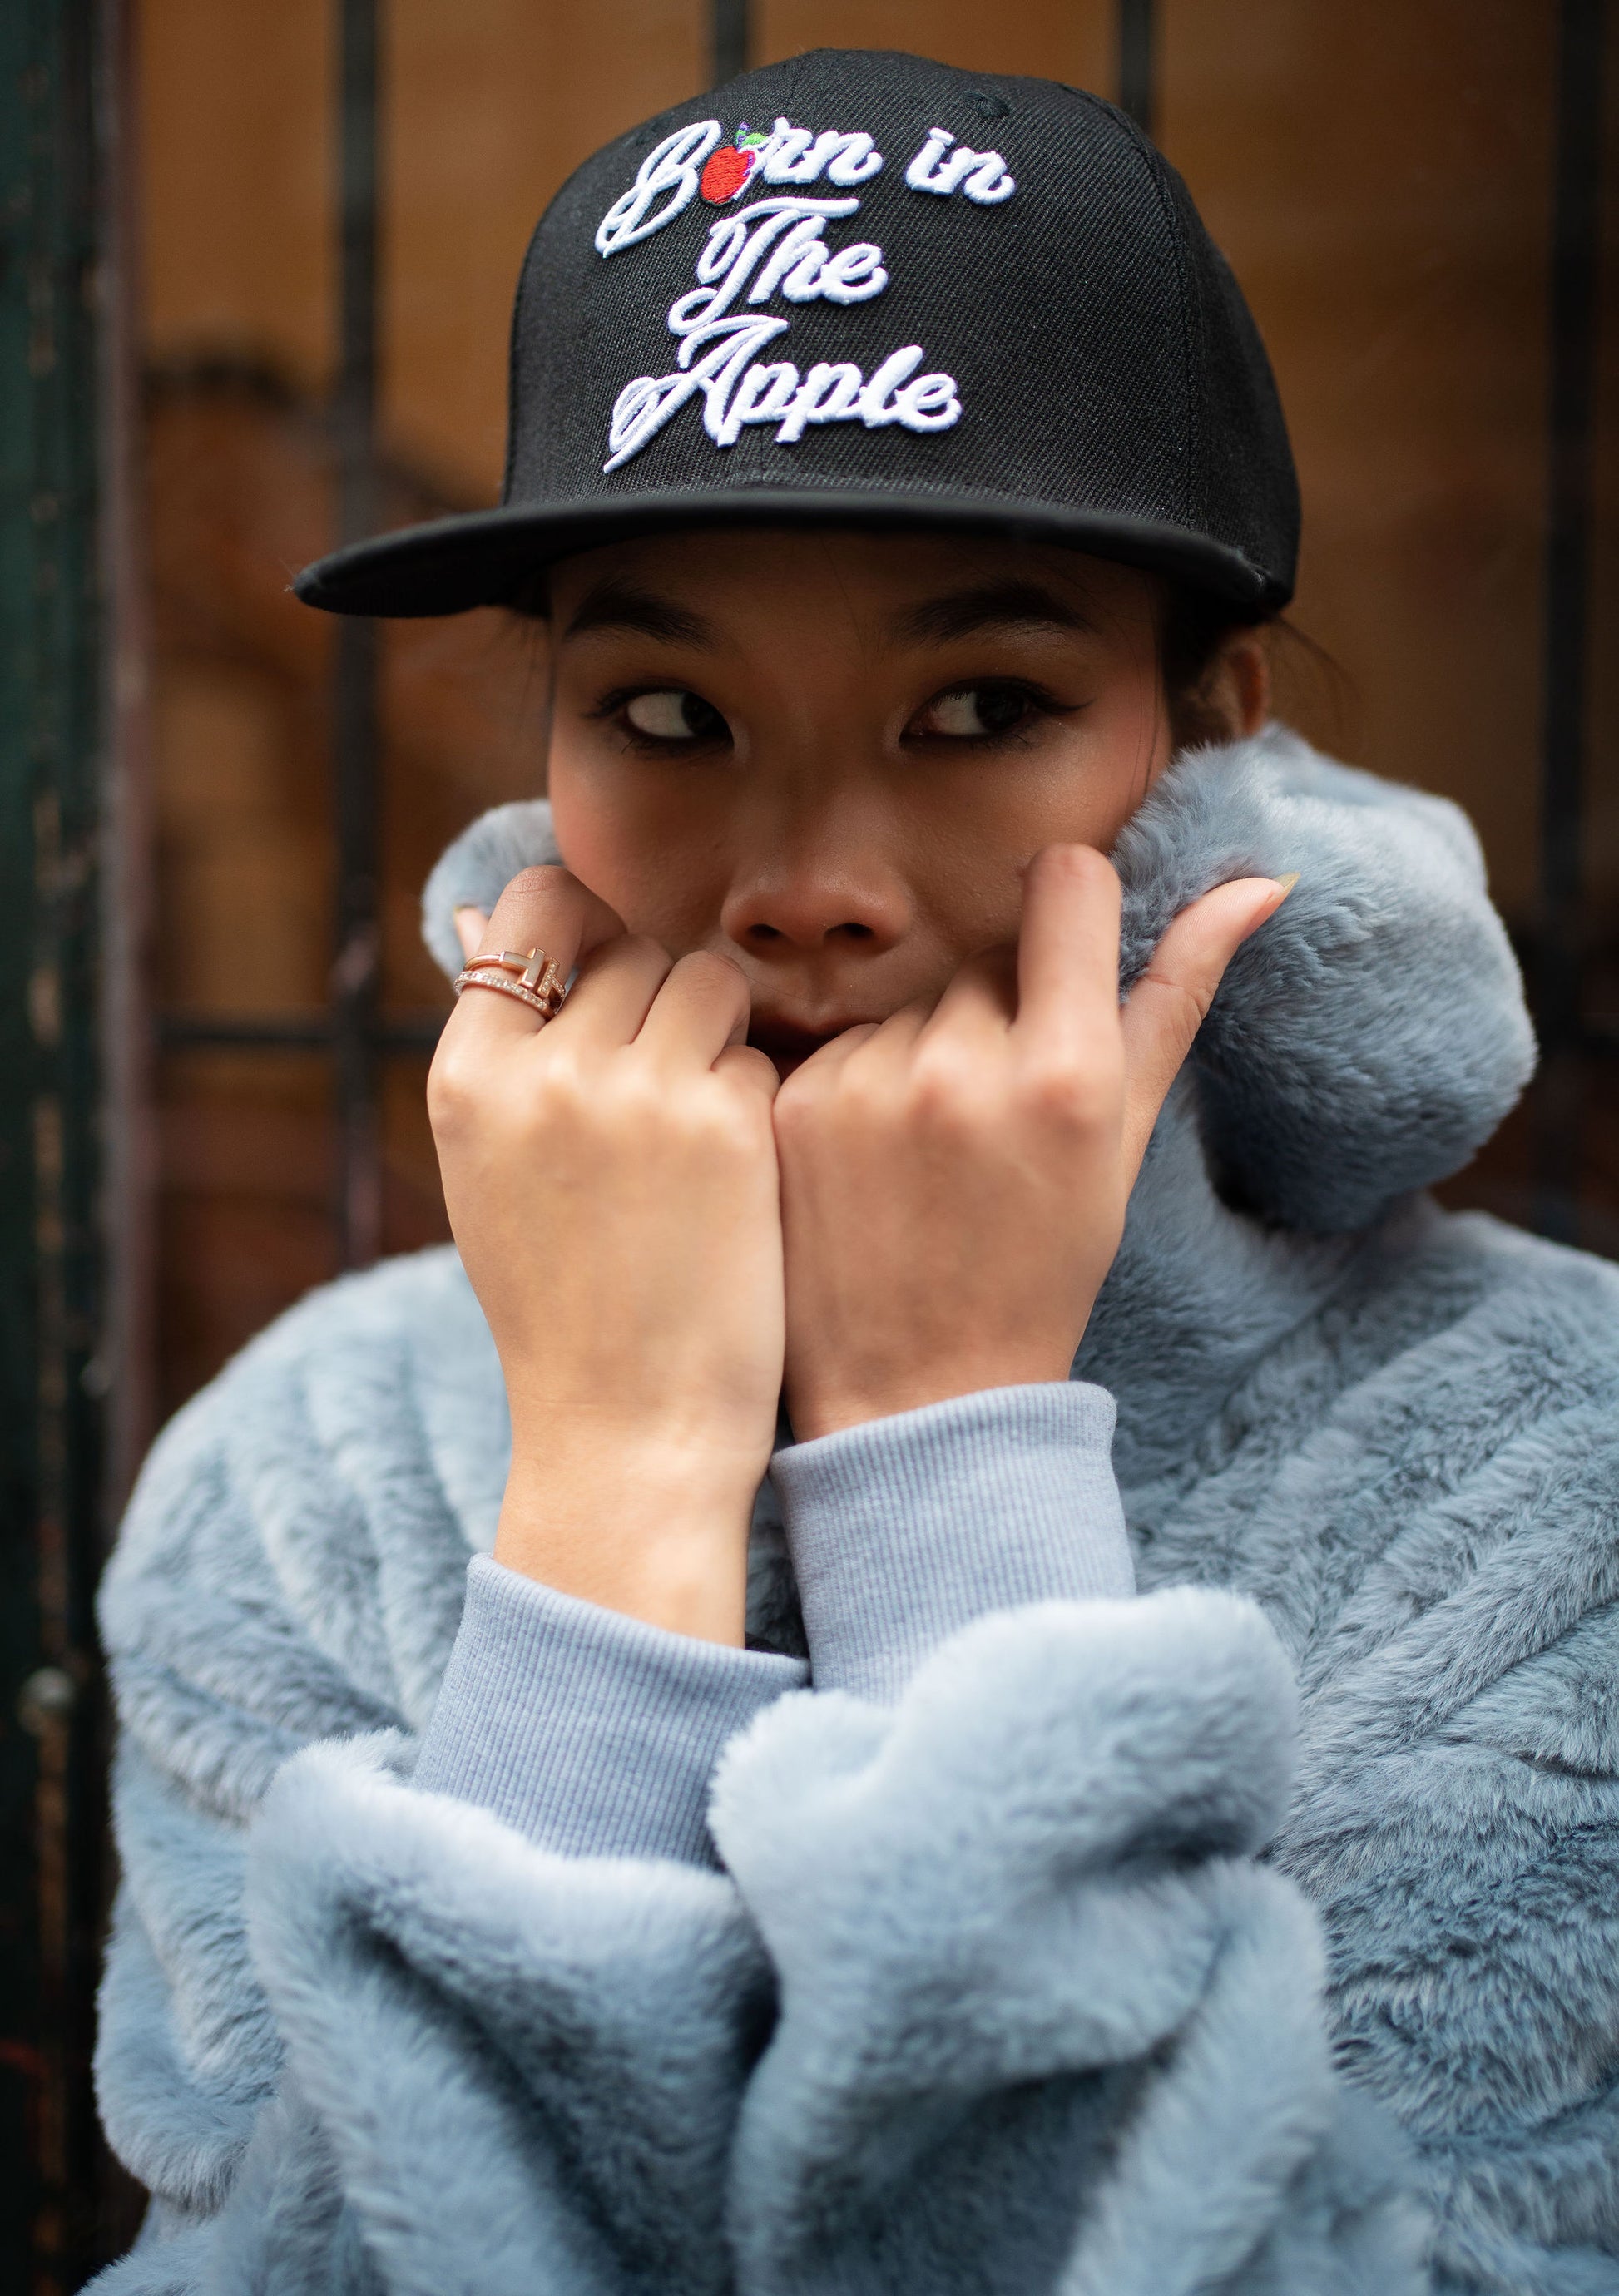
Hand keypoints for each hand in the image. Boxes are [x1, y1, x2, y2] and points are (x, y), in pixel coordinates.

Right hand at [429, 870, 782, 1643]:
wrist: (629, 1430)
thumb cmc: (563, 1304)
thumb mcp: (488, 1169)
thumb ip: (498, 1049)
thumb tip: (474, 913)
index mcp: (466, 1078)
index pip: (534, 905)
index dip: (583, 924)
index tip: (608, 974)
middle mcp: (543, 1070)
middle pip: (630, 946)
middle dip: (656, 1000)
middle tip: (658, 1097)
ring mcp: (636, 1091)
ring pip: (704, 980)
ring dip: (714, 1037)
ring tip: (694, 1134)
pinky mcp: (725, 1122)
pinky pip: (754, 1052)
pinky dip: (754, 1100)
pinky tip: (731, 1181)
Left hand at [774, 846, 1290, 1439]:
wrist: (919, 1399)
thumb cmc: (1042, 1271)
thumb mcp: (1125, 1144)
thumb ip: (1177, 998)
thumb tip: (1259, 883)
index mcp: (1066, 1072)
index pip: (1065, 882)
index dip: (1070, 902)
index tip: (1065, 945)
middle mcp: (963, 1064)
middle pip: (986, 959)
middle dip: (1000, 1015)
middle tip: (998, 1124)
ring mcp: (868, 1084)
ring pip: (912, 1006)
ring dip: (927, 1055)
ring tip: (932, 1159)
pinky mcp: (795, 1107)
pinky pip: (844, 1047)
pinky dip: (862, 1090)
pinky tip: (873, 1170)